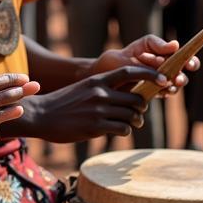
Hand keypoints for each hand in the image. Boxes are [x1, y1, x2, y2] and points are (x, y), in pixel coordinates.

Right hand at [27, 65, 165, 140]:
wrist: (39, 116)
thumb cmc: (61, 104)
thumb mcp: (82, 89)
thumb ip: (103, 89)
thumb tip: (128, 94)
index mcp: (97, 80)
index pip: (130, 72)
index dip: (151, 74)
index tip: (164, 80)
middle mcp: (100, 93)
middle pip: (137, 99)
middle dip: (141, 108)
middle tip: (137, 114)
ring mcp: (98, 109)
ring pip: (132, 116)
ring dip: (135, 122)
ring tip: (129, 124)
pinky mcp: (95, 126)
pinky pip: (123, 129)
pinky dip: (124, 131)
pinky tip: (115, 131)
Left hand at [91, 34, 197, 95]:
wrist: (105, 72)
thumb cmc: (124, 56)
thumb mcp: (140, 46)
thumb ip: (157, 46)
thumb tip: (175, 44)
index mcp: (166, 57)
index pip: (185, 60)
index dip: (191, 62)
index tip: (188, 64)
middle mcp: (166, 71)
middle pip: (182, 76)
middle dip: (182, 77)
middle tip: (176, 78)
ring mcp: (159, 83)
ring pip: (174, 87)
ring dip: (173, 87)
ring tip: (166, 84)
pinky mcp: (151, 93)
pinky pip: (161, 95)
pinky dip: (161, 93)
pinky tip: (157, 91)